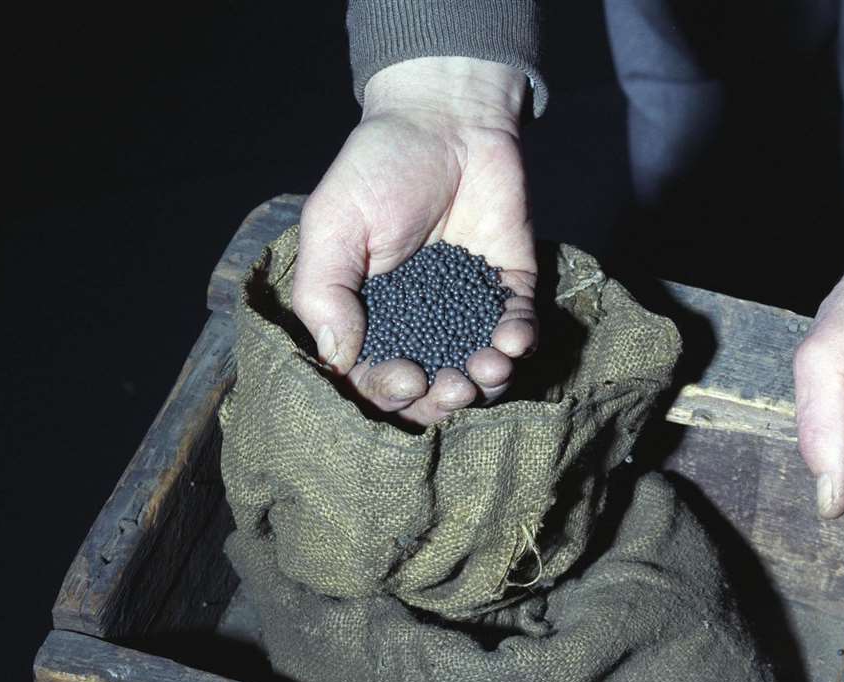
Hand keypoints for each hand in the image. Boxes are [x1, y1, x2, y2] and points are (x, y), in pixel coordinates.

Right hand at [293, 57, 537, 426]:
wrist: (447, 119)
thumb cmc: (379, 168)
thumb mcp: (333, 225)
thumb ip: (325, 292)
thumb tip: (337, 359)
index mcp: (370, 317)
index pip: (377, 378)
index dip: (391, 392)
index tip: (407, 378)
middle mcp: (419, 324)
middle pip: (432, 390)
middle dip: (443, 400)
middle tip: (453, 387)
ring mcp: (467, 311)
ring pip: (478, 373)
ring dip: (486, 384)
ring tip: (488, 369)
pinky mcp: (509, 291)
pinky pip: (518, 332)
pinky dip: (518, 344)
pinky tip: (513, 339)